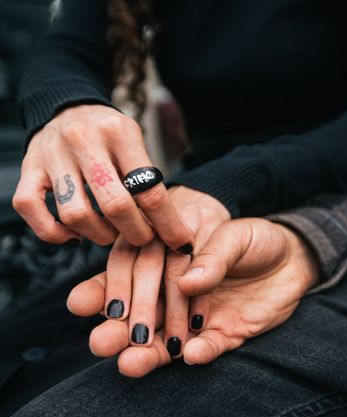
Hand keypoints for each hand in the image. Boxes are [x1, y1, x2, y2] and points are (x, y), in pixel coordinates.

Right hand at [13, 104, 193, 250]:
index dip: (168, 224)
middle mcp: (84, 140)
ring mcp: (52, 153)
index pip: (149, 189)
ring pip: (76, 214)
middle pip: (115, 205)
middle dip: (136, 233)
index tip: (181, 243)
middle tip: (143, 239)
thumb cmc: (112, 137)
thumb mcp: (137, 145)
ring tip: (111, 234)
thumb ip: (150, 183)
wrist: (69, 106)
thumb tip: (175, 232)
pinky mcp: (29, 167)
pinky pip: (30, 208)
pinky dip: (53, 232)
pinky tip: (74, 236)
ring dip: (98, 236)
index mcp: (120, 132)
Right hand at [67, 217, 319, 376]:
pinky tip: (191, 355)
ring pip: (166, 341)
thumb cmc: (255, 239)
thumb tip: (186, 280)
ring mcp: (197, 320)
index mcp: (167, 263)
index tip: (83, 304)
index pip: (130, 277)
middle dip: (119, 331)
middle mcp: (175, 296)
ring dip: (149, 354)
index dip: (107, 291)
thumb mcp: (236, 235)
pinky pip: (209, 348)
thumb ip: (213, 255)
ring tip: (131, 365)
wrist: (292, 259)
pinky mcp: (224, 336)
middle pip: (140, 316)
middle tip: (101, 343)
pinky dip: (201, 353)